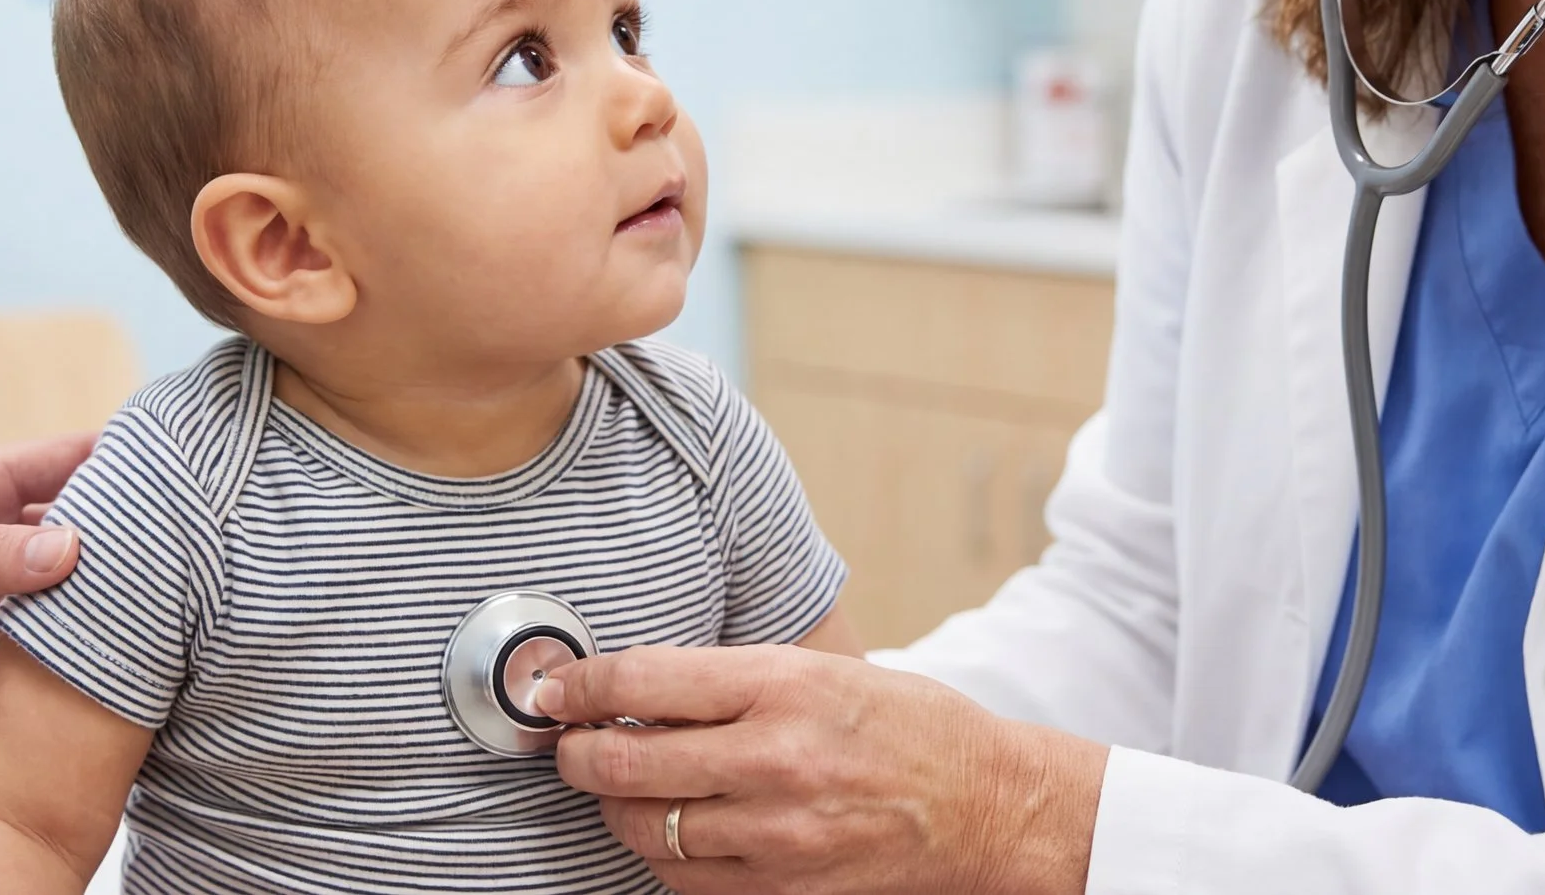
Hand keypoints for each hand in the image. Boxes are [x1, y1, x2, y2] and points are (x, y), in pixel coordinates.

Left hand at [539, 645, 1106, 894]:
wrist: (988, 808)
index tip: (555, 689)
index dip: (581, 684)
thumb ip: (733, 681)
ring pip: (644, 829)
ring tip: (620, 788)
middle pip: (626, 761)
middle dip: (578, 753)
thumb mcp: (824, 672)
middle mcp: (777, 761)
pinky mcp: (784, 893)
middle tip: (569, 744)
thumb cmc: (909, 727)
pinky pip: (685, 881)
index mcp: (786, 687)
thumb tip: (633, 687)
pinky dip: (662, 855)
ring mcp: (779, 837)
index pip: (644, 680)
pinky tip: (671, 831)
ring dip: (616, 808)